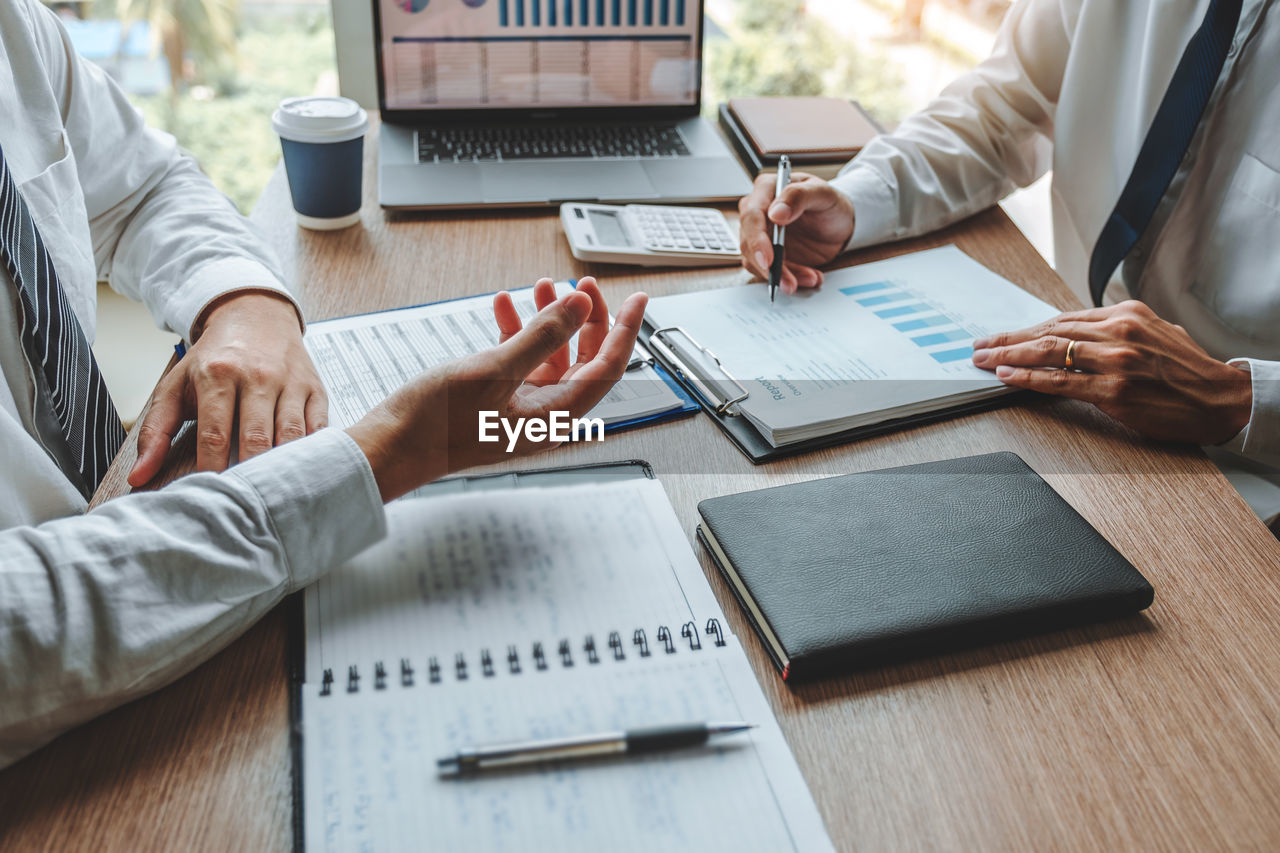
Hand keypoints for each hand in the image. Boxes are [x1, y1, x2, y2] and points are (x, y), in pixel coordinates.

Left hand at [128, 292, 326, 486]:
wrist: (256, 315)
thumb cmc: (214, 358)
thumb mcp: (176, 386)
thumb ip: (156, 432)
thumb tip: (139, 477)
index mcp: (218, 374)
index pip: (214, 433)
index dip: (212, 468)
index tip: (209, 494)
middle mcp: (257, 376)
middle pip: (256, 438)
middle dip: (249, 474)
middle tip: (242, 502)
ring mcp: (290, 382)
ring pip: (291, 435)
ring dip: (282, 468)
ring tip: (272, 494)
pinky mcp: (315, 388)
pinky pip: (319, 428)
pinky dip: (312, 452)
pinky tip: (301, 470)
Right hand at [347, 277, 646, 501]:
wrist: (390, 449)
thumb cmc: (436, 424)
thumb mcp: (494, 370)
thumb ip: (542, 336)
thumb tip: (579, 306)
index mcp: (556, 418)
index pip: (608, 368)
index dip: (626, 330)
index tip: (639, 299)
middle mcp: (545, 417)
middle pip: (584, 360)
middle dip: (586, 319)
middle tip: (582, 284)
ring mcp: (521, 409)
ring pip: (551, 356)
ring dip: (548, 320)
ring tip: (541, 286)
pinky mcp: (497, 401)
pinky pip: (520, 361)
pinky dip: (517, 332)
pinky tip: (505, 307)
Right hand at [737, 173, 854, 294]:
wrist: (839, 224)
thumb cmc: (830, 203)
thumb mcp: (823, 194)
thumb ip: (799, 196)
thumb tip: (775, 213)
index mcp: (766, 189)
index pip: (752, 215)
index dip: (756, 240)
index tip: (769, 259)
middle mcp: (758, 212)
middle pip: (749, 242)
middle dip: (767, 266)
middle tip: (788, 281)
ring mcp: (761, 235)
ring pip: (756, 261)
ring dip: (782, 275)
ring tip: (809, 277)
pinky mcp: (768, 254)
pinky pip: (770, 271)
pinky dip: (790, 278)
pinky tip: (809, 276)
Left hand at [971, 300, 1251, 443]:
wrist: (1221, 399)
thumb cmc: (1187, 371)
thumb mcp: (1155, 333)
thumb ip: (1117, 331)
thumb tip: (1079, 335)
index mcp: (1126, 314)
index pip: (1062, 320)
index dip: (1026, 329)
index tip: (1002, 336)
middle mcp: (1119, 332)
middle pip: (1049, 332)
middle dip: (1008, 339)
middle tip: (979, 345)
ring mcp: (1115, 361)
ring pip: (1049, 353)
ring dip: (1008, 356)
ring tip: (983, 360)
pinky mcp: (1113, 391)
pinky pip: (1060, 382)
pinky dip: (1028, 378)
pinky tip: (1006, 376)